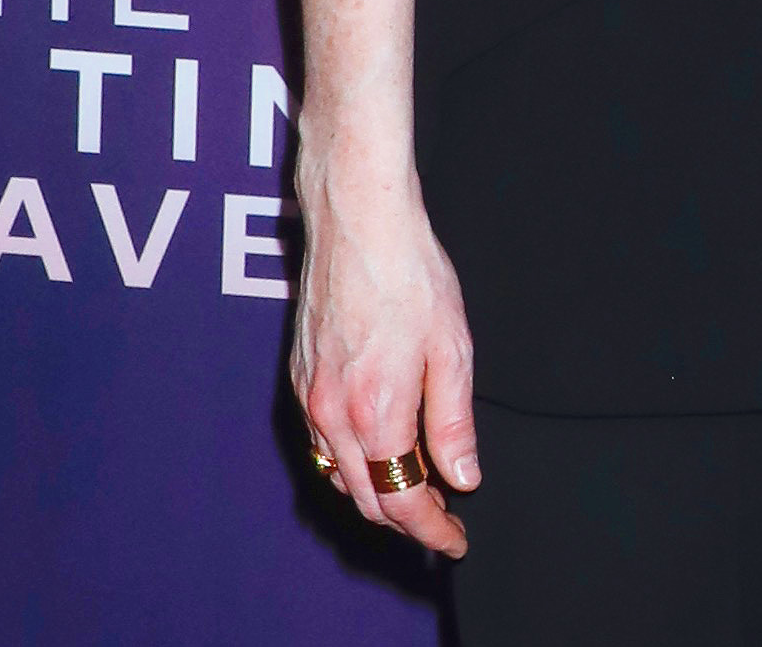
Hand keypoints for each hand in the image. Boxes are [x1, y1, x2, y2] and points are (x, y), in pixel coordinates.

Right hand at [289, 161, 482, 557]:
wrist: (358, 221)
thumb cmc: (411, 274)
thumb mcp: (452, 348)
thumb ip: (452, 422)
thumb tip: (463, 477)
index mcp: (377, 412)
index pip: (402, 500)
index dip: (431, 530)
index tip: (455, 541)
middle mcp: (333, 414)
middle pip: (365, 497)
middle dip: (405, 518)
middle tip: (444, 520)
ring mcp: (310, 396)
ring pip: (337, 474)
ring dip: (374, 492)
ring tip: (417, 488)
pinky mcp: (299, 377)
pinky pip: (320, 442)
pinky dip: (349, 462)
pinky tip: (377, 449)